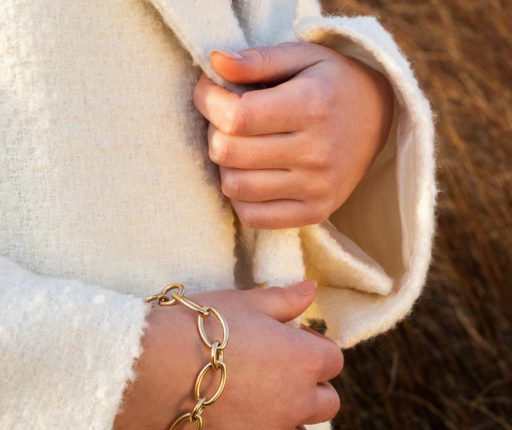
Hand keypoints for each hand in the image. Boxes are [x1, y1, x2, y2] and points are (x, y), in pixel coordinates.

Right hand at [114, 281, 343, 429]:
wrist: (148, 366)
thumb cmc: (196, 327)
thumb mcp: (242, 302)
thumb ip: (284, 298)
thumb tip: (312, 288)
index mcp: (302, 360)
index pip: (332, 360)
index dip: (313, 352)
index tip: (291, 347)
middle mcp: (295, 404)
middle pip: (327, 406)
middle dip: (309, 395)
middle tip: (279, 386)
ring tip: (275, 429)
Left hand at [193, 42, 393, 228]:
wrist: (377, 120)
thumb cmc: (331, 84)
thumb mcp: (302, 56)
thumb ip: (257, 60)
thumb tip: (214, 62)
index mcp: (312, 106)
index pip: (236, 116)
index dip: (208, 102)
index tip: (208, 92)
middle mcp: (316, 152)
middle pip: (229, 153)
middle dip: (214, 132)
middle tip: (225, 120)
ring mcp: (316, 188)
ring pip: (235, 187)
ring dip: (225, 166)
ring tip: (239, 147)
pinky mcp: (315, 213)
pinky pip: (253, 217)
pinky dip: (240, 198)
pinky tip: (250, 176)